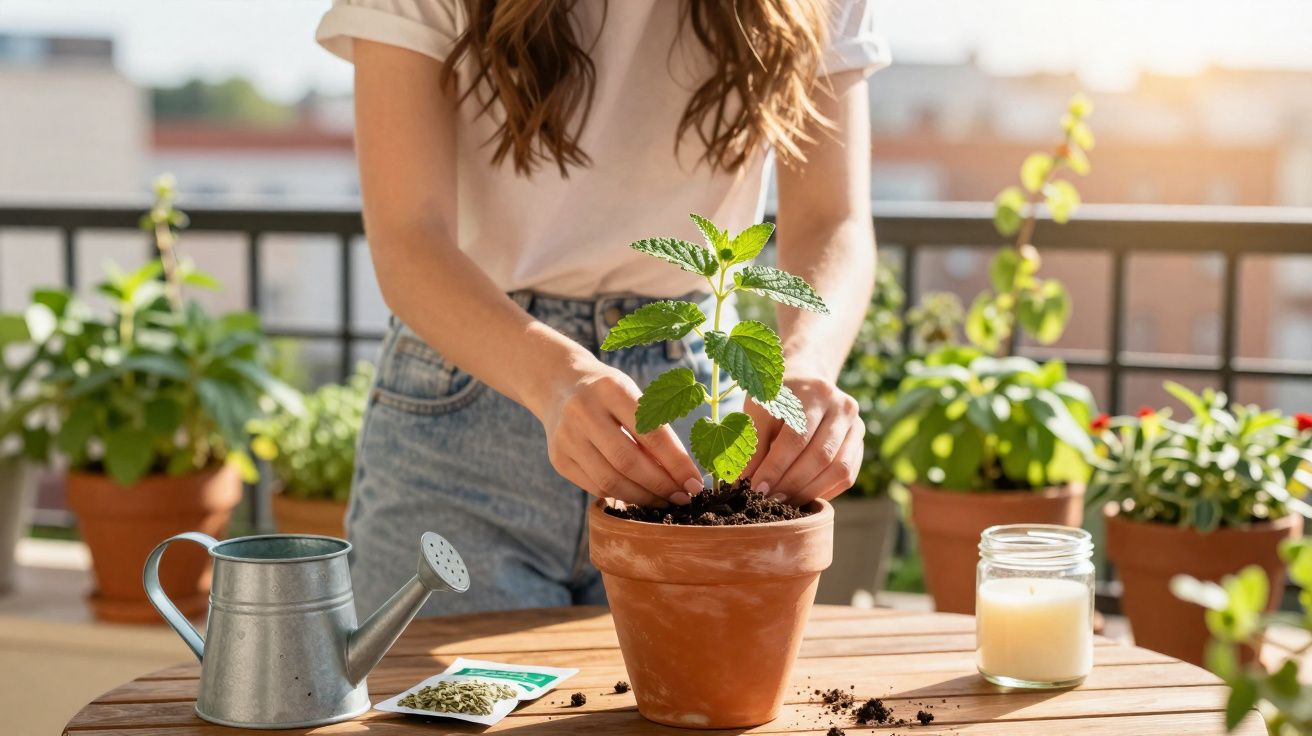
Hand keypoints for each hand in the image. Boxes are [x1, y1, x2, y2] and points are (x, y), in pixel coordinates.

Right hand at [530, 360, 703, 506]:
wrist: (559, 385)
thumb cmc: (609, 394)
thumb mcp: (632, 396)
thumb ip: (653, 430)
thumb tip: (682, 476)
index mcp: (611, 389)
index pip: (651, 434)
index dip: (677, 464)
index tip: (695, 484)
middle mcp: (583, 412)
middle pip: (628, 462)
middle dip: (662, 485)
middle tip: (683, 498)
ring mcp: (566, 438)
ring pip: (610, 482)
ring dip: (644, 497)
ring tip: (664, 500)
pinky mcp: (558, 459)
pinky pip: (595, 488)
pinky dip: (621, 495)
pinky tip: (639, 494)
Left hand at [744, 376, 862, 505]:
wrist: (806, 383)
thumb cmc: (775, 399)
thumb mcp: (758, 411)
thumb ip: (753, 444)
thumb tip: (744, 482)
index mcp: (814, 392)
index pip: (796, 437)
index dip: (775, 467)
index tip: (756, 488)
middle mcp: (842, 407)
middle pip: (820, 456)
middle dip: (791, 483)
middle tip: (769, 500)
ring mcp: (856, 426)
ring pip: (839, 469)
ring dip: (809, 492)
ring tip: (783, 503)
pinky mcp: (860, 444)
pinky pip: (847, 476)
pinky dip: (824, 491)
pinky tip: (801, 497)